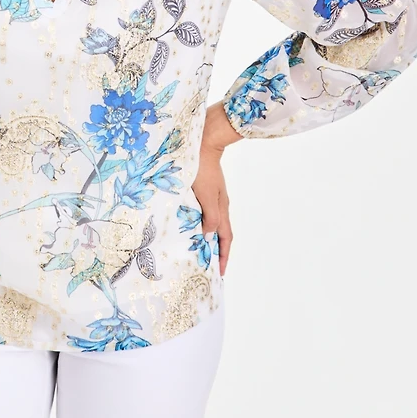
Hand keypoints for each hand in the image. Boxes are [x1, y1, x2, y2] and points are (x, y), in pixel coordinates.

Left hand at [191, 145, 233, 277]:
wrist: (204, 145)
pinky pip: (205, 213)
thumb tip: (208, 236)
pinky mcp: (206, 191)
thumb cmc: (203, 169)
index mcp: (222, 209)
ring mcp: (214, 198)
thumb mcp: (205, 195)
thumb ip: (209, 216)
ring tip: (197, 250)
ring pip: (212, 224)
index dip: (224, 256)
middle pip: (220, 233)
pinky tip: (191, 226)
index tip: (220, 272)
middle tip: (208, 265)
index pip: (225, 238)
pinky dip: (200, 224)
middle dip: (216, 250)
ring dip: (207, 238)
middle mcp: (220, 205)